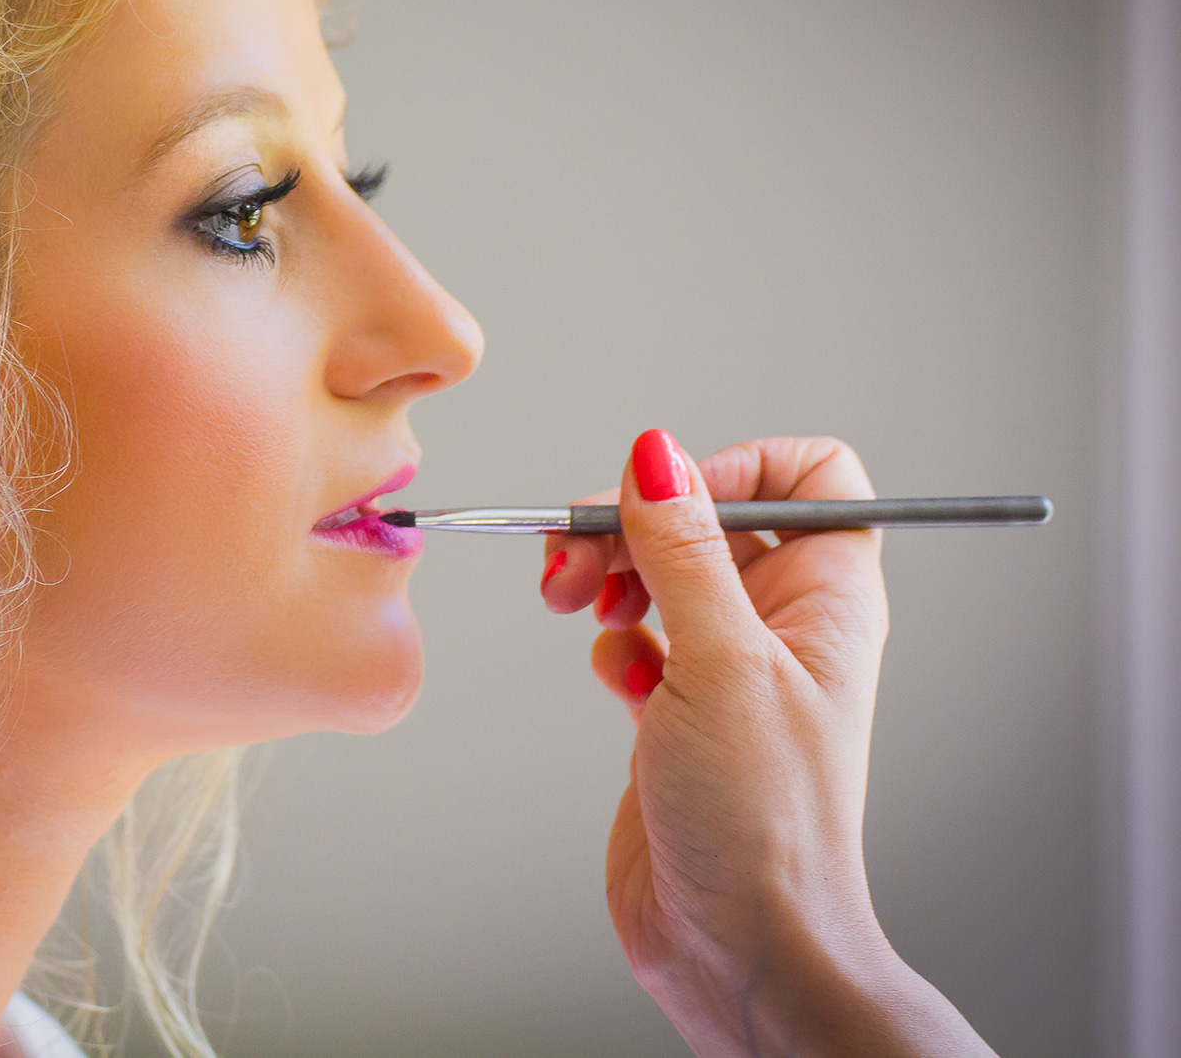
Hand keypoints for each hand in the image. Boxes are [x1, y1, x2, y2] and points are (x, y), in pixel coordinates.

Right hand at [540, 432, 996, 1056]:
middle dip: (633, 526)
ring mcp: (730, 667)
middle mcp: (784, 623)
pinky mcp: (679, 710)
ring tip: (574, 606)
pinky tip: (616, 680)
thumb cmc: (766, 823)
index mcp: (827, 597)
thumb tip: (657, 455)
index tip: (666, 495)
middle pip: (706, 519)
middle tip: (578, 558)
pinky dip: (611, 641)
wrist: (741, 946)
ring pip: (660, 573)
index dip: (734, 467)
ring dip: (607, 576)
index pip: (806, 476)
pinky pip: (636, 635)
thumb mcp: (721, 662)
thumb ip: (684, 550)